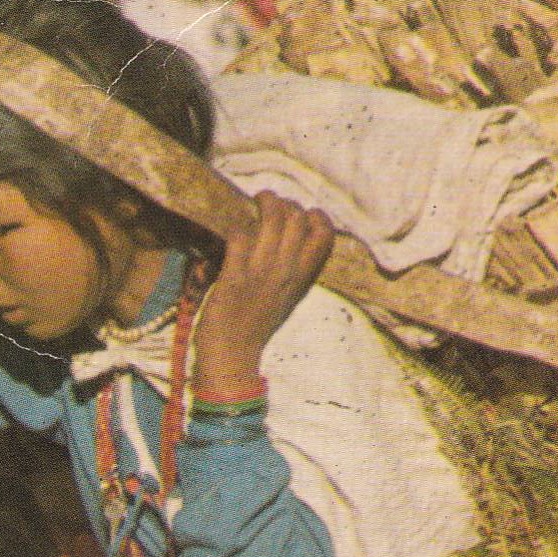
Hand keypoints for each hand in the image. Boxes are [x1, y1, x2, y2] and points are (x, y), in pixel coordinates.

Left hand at [193, 193, 333, 401]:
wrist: (233, 356)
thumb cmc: (256, 326)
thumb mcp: (286, 297)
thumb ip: (291, 270)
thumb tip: (287, 239)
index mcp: (301, 278)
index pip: (324, 235)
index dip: (316, 216)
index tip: (302, 214)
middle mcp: (285, 271)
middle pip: (298, 218)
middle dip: (286, 202)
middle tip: (271, 204)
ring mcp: (261, 272)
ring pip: (273, 218)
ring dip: (264, 202)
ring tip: (257, 201)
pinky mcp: (234, 275)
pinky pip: (239, 236)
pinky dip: (236, 227)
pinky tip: (233, 234)